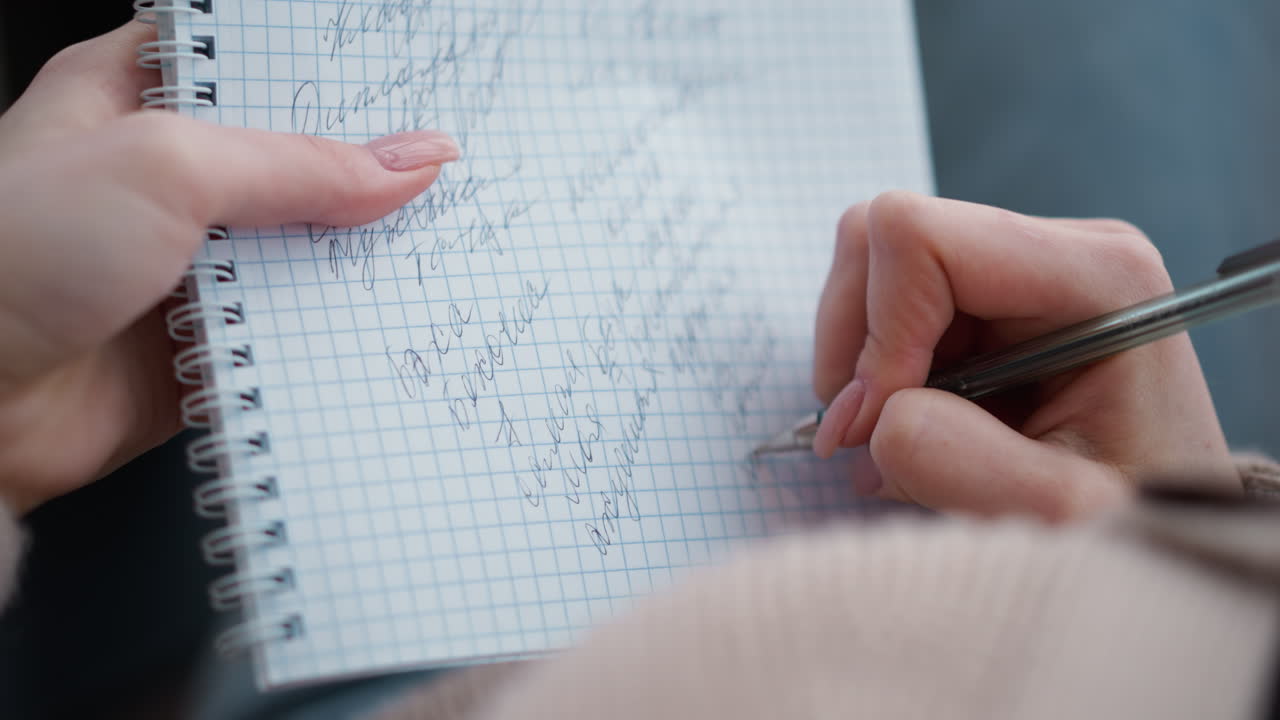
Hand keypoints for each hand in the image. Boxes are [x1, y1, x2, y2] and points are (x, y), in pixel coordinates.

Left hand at [0, 22, 458, 513]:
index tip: (409, 89)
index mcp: (135, 100)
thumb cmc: (8, 255)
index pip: (257, 70)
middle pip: (292, 169)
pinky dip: (328, 343)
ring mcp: (182, 269)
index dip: (332, 77)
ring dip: (352, 266)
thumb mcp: (167, 167)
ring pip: (298, 259)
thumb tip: (407, 160)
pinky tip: (373, 331)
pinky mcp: (197, 348)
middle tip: (437, 181)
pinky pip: (286, 340)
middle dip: (362, 180)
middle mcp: (161, 183)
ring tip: (425, 254)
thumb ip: (298, 164)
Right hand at [812, 191, 1236, 520]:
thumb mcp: (1059, 511)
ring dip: (860, 360)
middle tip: (865, 435)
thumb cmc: (1135, 517)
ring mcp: (1018, 266)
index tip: (876, 426)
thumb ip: (956, 460)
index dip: (879, 333)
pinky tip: (913, 420)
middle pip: (883, 236)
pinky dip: (872, 369)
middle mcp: (1059, 249)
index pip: (919, 238)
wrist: (1160, 528)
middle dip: (856, 343)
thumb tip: (865, 420)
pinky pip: (885, 301)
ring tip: (893, 433)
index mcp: (1097, 274)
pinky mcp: (987, 295)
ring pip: (871, 267)